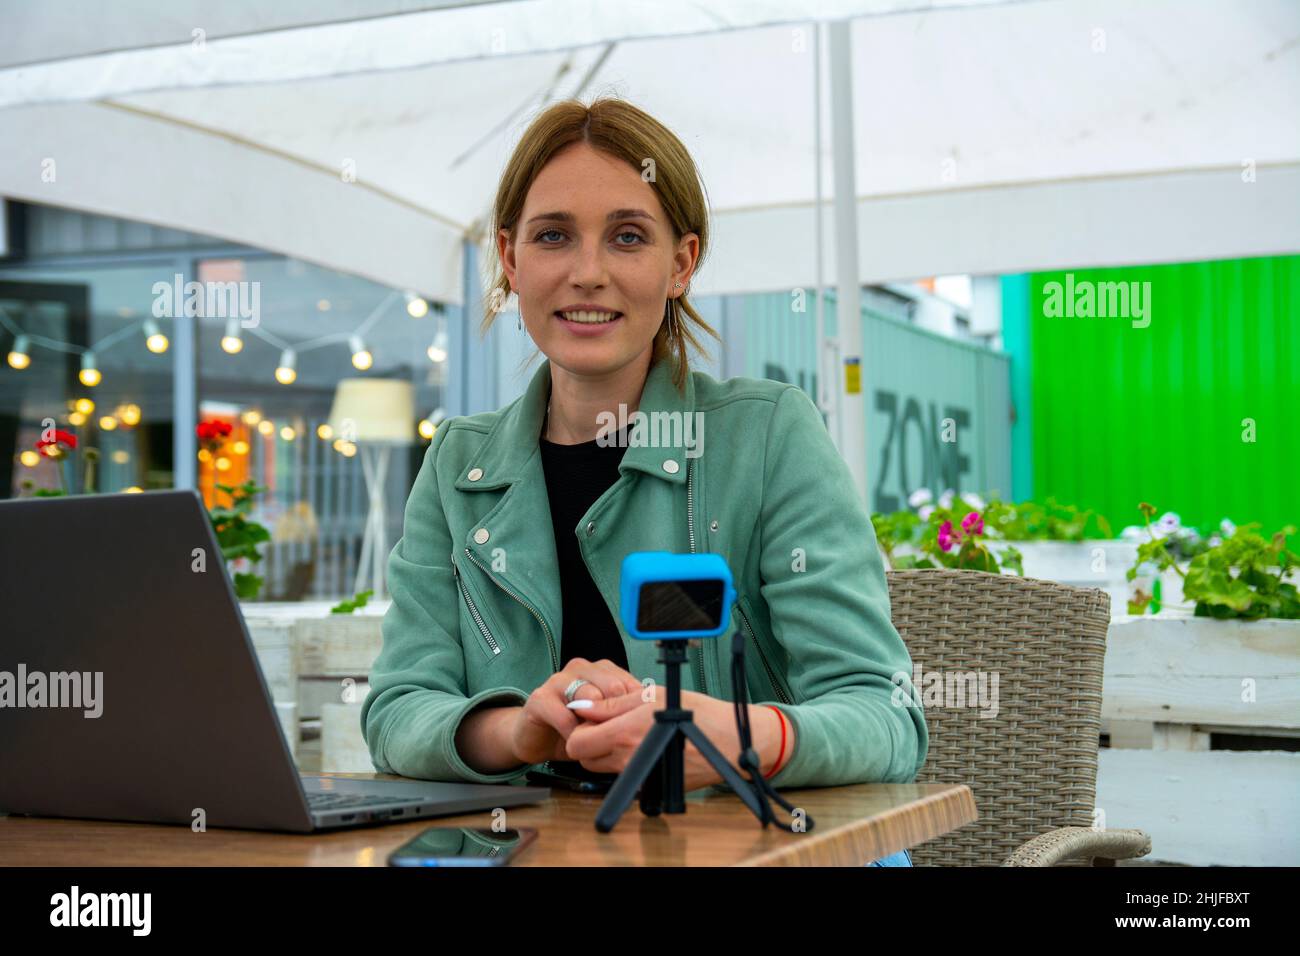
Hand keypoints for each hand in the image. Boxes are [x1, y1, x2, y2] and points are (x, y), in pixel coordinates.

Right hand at [509, 658, 642, 765]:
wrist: (537, 737)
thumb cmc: (576, 727)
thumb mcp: (605, 719)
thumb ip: (624, 711)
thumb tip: (654, 718)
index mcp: (602, 670)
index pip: (629, 683)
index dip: (633, 710)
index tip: (631, 729)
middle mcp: (582, 668)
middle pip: (613, 687)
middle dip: (614, 717)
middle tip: (609, 735)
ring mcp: (559, 680)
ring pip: (589, 697)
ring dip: (592, 725)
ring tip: (589, 738)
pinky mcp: (540, 697)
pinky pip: (564, 714)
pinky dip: (572, 733)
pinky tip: (572, 741)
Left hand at [564, 687, 739, 791]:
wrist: (729, 742)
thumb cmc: (698, 715)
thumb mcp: (653, 695)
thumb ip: (612, 704)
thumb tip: (583, 707)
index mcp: (624, 734)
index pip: (577, 742)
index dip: (580, 727)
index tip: (593, 716)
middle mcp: (628, 760)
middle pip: (585, 758)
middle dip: (589, 741)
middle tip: (608, 724)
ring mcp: (639, 777)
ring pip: (603, 768)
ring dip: (606, 752)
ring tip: (629, 732)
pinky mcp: (650, 786)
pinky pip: (625, 775)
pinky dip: (626, 762)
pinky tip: (645, 745)